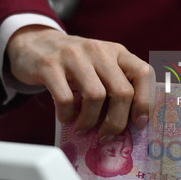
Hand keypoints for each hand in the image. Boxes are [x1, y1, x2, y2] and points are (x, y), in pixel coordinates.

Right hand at [6, 25, 149, 142]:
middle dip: (116, 122)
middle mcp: (99, 51)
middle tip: (106, 136)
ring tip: (82, 128)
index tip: (139, 123)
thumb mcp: (101, 66)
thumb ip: (116, 86)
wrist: (34, 43)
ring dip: (90, 121)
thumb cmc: (74, 64)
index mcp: (117, 52)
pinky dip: (67, 115)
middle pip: (122, 92)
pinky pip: (66, 98)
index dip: (145, 101)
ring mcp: (74, 56)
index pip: (144, 73)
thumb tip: (129, 125)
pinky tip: (66, 117)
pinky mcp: (50, 65)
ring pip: (95, 96)